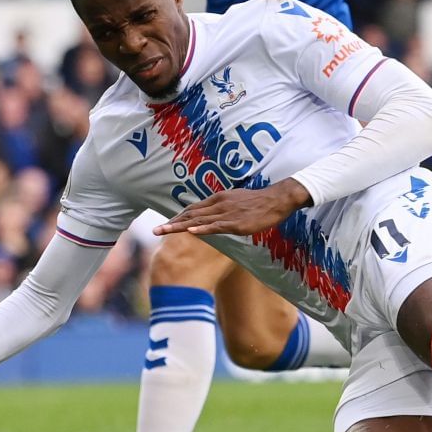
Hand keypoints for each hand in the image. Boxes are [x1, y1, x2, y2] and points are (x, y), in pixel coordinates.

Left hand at [155, 178, 310, 238]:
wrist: (276, 200)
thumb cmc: (258, 202)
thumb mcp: (236, 202)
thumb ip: (223, 207)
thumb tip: (213, 215)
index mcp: (218, 199)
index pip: (193, 209)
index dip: (179, 217)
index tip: (166, 224)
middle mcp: (218, 204)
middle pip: (191, 214)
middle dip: (172, 223)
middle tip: (155, 230)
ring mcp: (226, 213)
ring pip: (198, 220)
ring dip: (179, 227)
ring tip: (164, 231)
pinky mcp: (236, 223)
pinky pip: (216, 226)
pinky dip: (202, 229)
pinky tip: (191, 232)